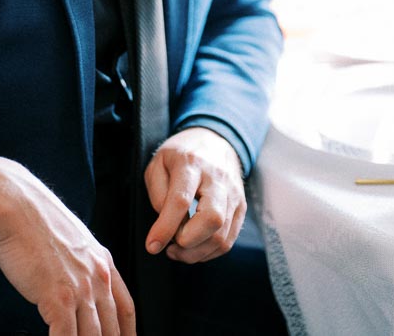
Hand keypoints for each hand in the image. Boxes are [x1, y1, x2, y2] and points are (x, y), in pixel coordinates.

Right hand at [0, 152, 135, 335]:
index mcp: (103, 263)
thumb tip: (77, 285)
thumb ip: (81, 265)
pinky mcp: (58, 297)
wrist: (18, 206)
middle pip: (112, 328)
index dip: (128, 333)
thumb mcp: (72, 241)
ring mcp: (80, 289)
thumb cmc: (36, 220)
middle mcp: (97, 277)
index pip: (126, 309)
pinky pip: (65, 335)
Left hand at [142, 127, 245, 263]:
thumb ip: (158, 195)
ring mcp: (233, 194)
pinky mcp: (241, 207)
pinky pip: (229, 240)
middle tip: (170, 245)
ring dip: (196, 253)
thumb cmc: (181, 155)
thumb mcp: (158, 164)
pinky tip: (194, 248)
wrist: (215, 140)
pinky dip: (209, 252)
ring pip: (222, 236)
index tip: (152, 245)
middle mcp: (217, 179)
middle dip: (188, 243)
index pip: (181, 200)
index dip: (166, 228)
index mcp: (191, 164)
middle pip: (212, 219)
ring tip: (178, 250)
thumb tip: (167, 226)